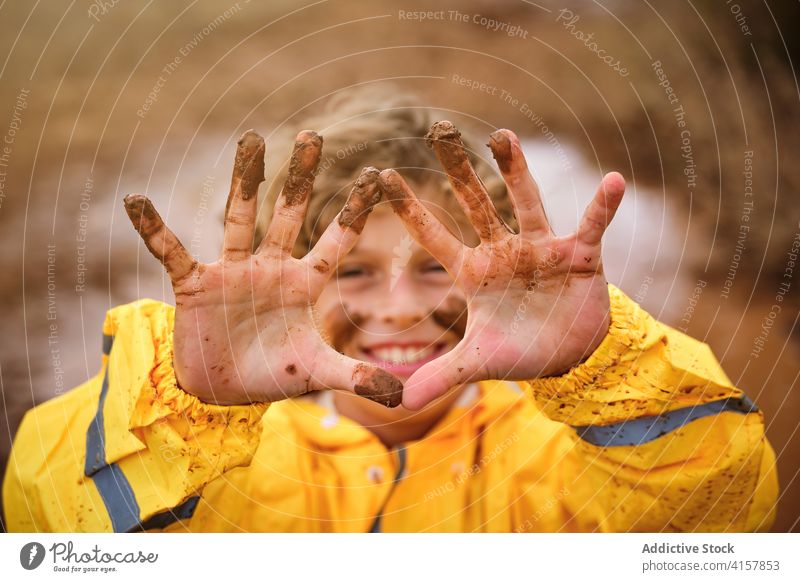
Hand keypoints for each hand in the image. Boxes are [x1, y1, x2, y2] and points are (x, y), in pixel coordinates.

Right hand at [124, 130, 402, 406]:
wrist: (224, 392)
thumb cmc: (274, 374)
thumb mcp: (317, 374)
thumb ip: (357, 376)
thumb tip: (402, 397)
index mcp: (304, 284)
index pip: (336, 242)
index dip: (354, 211)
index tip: (376, 176)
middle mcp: (271, 268)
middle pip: (288, 214)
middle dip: (299, 177)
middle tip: (313, 135)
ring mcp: (233, 272)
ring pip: (239, 218)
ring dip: (244, 180)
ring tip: (253, 139)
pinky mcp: (196, 285)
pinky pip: (172, 251)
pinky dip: (155, 229)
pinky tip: (137, 200)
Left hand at [379, 121, 624, 409]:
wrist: (569, 354)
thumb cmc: (519, 350)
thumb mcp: (479, 364)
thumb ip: (441, 376)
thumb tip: (398, 404)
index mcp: (473, 273)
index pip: (434, 237)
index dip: (411, 209)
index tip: (382, 175)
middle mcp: (503, 251)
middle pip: (475, 204)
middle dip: (457, 170)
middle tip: (437, 129)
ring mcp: (540, 249)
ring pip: (525, 201)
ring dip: (514, 170)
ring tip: (500, 134)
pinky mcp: (579, 255)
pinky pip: (591, 225)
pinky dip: (602, 206)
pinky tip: (613, 181)